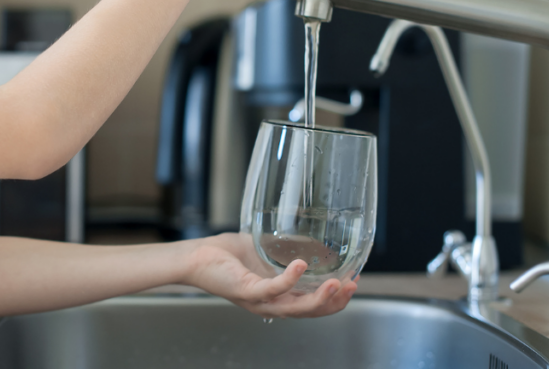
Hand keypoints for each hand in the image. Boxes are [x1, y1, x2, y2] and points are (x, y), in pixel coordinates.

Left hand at [182, 233, 358, 319]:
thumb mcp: (262, 251)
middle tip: (352, 287)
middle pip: (308, 312)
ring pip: (295, 308)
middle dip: (334, 302)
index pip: (310, 304)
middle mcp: (268, 303)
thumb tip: (307, 236)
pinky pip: (271, 289)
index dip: (333, 298)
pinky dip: (288, 280)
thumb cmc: (224, 255)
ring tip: (338, 284)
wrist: (195, 256)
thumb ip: (283, 249)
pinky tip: (301, 266)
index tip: (353, 283)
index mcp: (275, 296)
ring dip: (319, 298)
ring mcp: (258, 299)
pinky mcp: (246, 290)